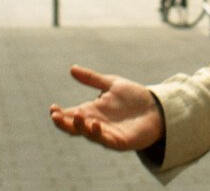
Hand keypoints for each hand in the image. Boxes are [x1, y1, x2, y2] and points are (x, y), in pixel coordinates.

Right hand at [48, 65, 163, 151]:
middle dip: (63, 123)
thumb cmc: (134, 97)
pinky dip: (98, 134)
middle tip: (55, 116)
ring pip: (88, 134)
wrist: (157, 108)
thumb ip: (92, 79)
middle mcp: (95, 123)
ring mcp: (106, 134)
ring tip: (78, 115)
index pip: (70, 115)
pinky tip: (95, 124)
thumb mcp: (112, 83)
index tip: (52, 107)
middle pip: (74, 127)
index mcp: (91, 111)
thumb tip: (72, 69)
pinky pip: (105, 140)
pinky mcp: (119, 141)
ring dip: (80, 127)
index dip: (59, 113)